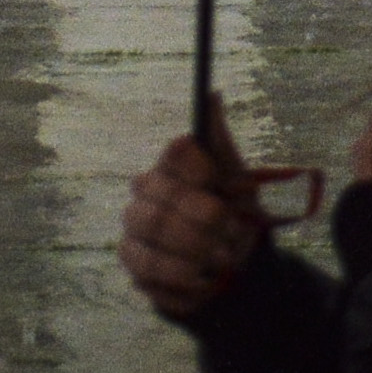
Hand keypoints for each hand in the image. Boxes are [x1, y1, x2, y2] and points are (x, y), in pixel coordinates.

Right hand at [117, 124, 265, 323]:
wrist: (236, 271)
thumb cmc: (234, 217)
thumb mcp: (237, 180)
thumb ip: (220, 142)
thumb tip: (213, 94)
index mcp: (171, 166)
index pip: (176, 153)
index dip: (200, 169)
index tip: (221, 185)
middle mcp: (144, 193)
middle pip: (162, 195)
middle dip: (204, 218)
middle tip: (231, 232)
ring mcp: (134, 230)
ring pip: (153, 231)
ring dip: (196, 247)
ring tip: (222, 258)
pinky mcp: (135, 268)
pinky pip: (150, 270)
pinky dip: (184, 276)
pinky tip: (204, 278)